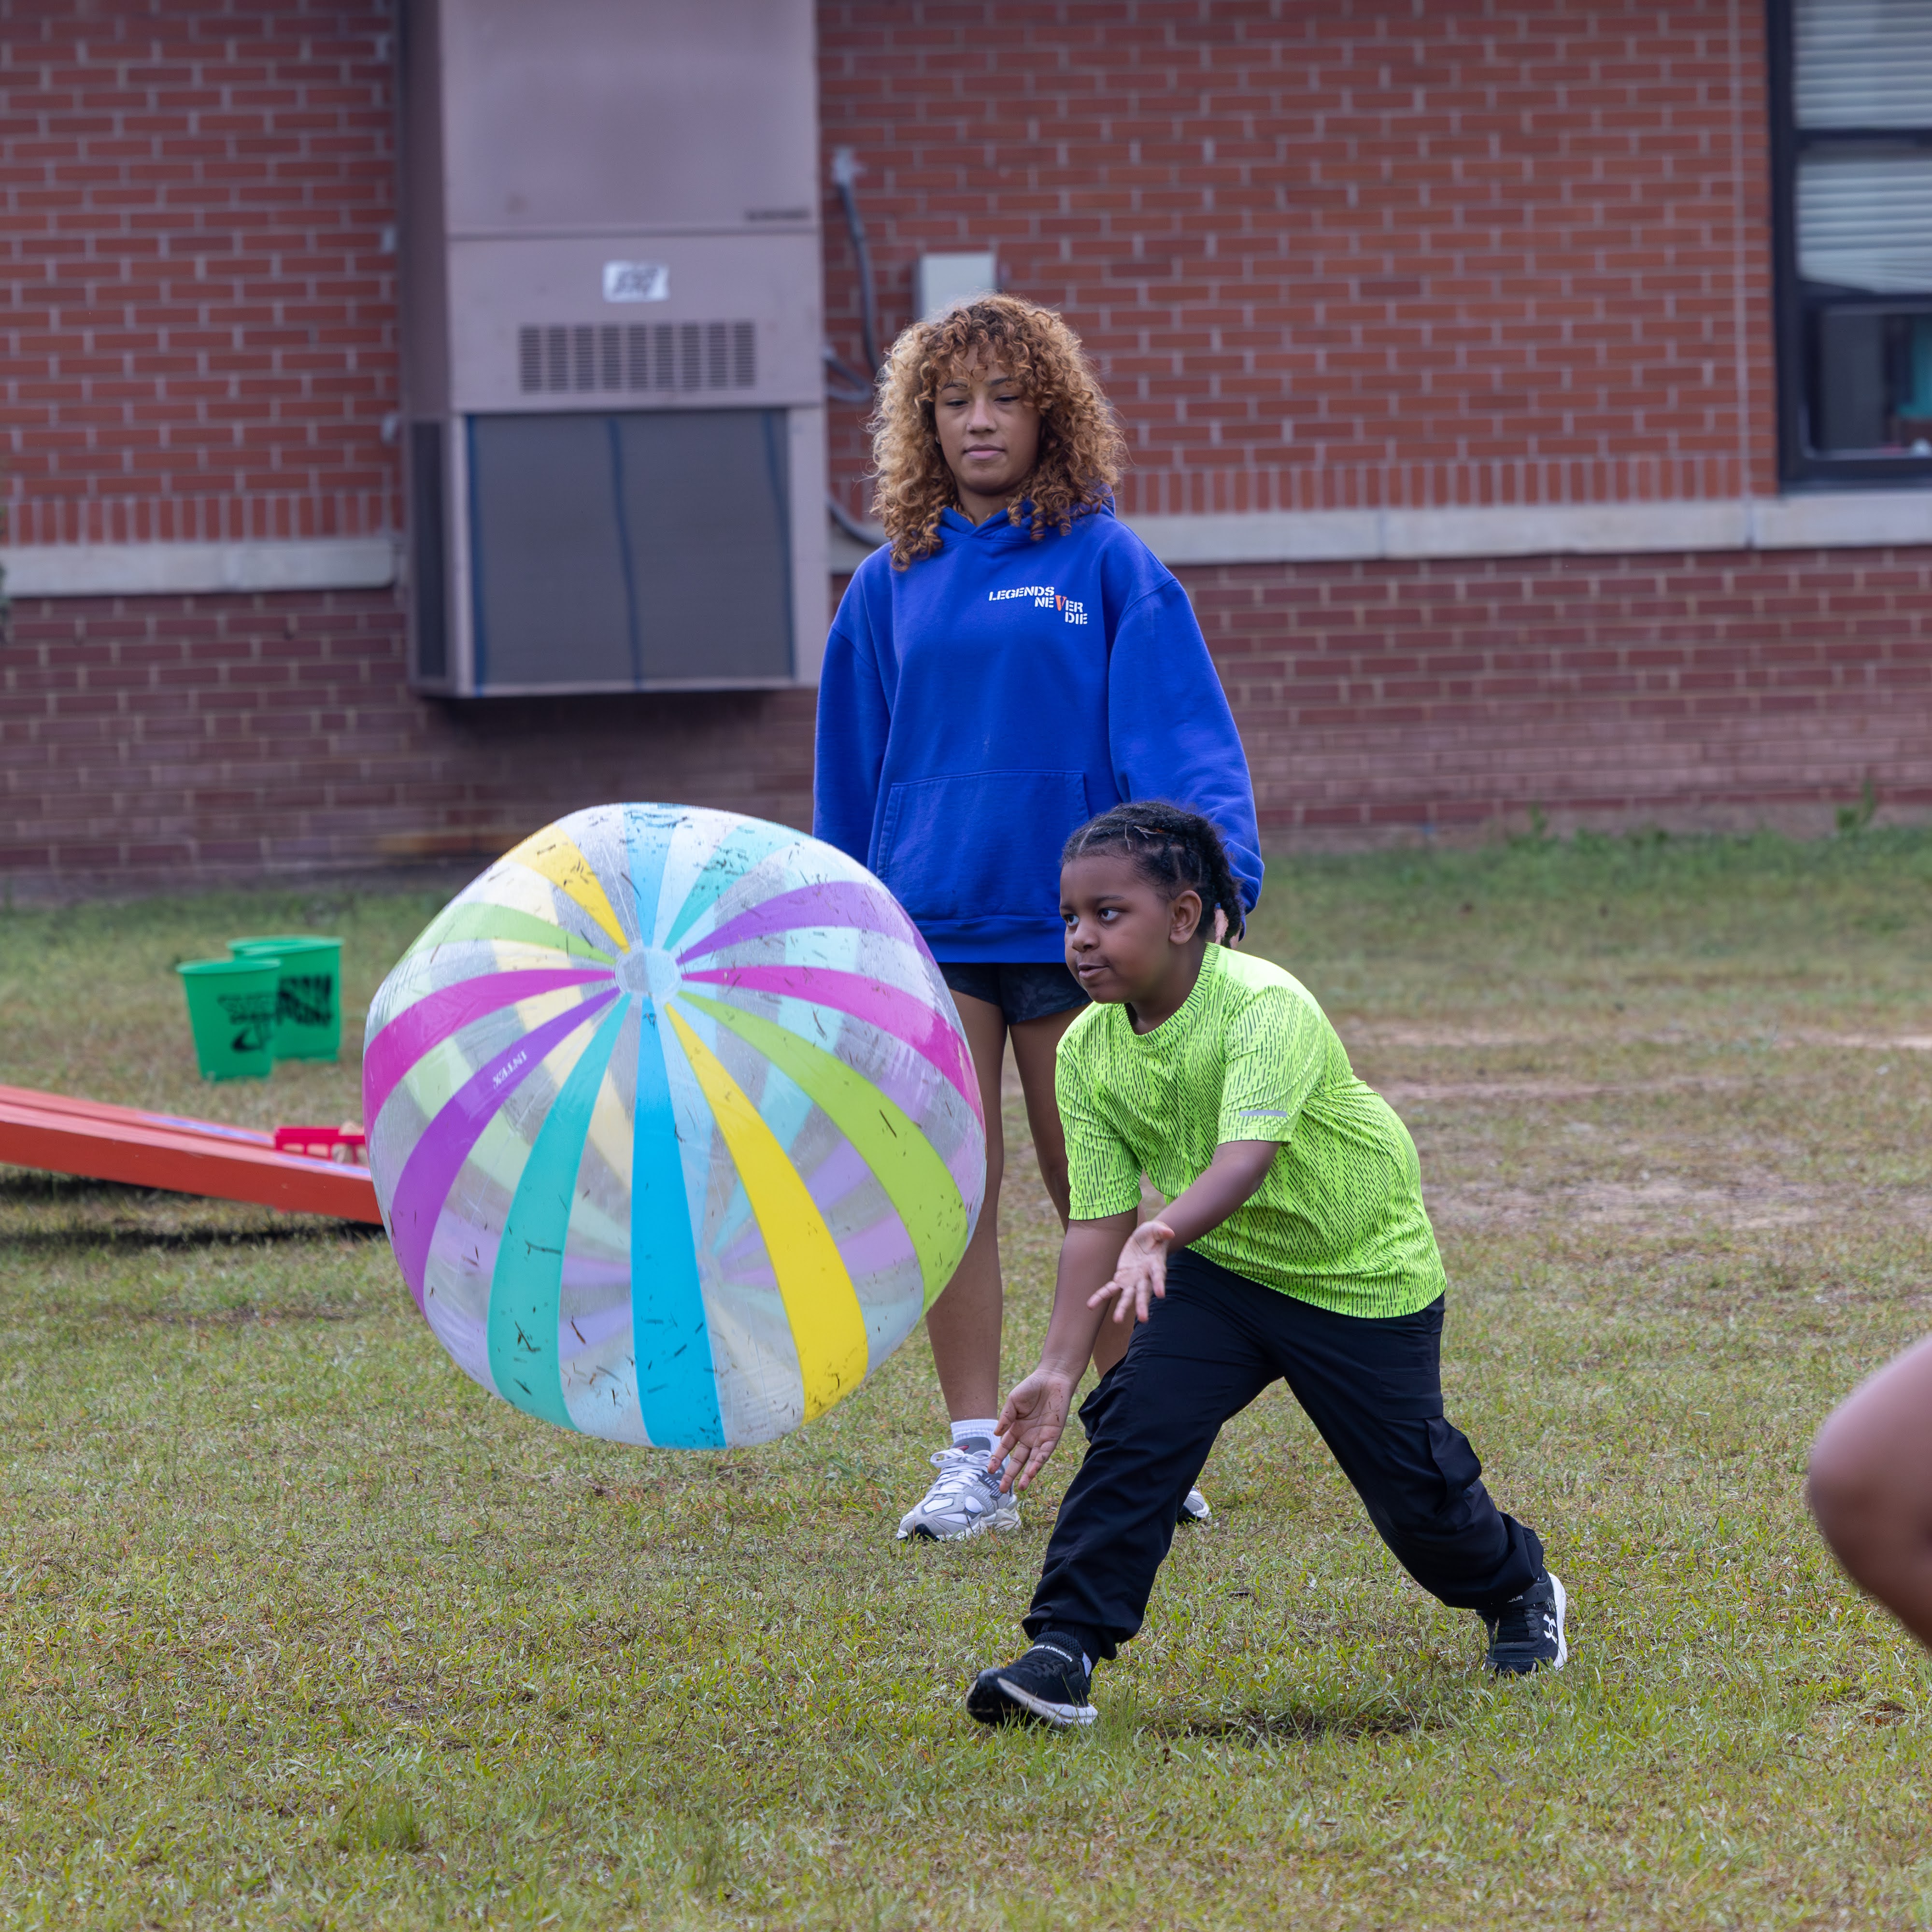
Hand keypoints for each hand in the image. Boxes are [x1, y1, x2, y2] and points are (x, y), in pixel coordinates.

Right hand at [992, 1366, 1076, 1492]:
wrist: (1052, 1378)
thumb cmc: (1031, 1388)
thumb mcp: (1013, 1402)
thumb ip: (1006, 1418)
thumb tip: (995, 1434)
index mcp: (1016, 1428)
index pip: (1005, 1448)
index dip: (997, 1459)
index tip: (990, 1470)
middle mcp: (1027, 1436)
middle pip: (1017, 1460)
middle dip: (1010, 1474)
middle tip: (1002, 1489)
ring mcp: (1040, 1438)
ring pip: (1032, 1461)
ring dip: (1026, 1474)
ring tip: (1020, 1488)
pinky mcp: (1052, 1436)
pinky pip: (1045, 1453)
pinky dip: (1038, 1463)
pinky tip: (1032, 1472)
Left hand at [1088, 1218, 1173, 1325]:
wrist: (1146, 1239)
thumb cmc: (1154, 1234)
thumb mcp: (1157, 1229)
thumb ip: (1162, 1231)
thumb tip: (1170, 1233)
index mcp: (1156, 1265)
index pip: (1158, 1275)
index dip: (1159, 1284)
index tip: (1160, 1294)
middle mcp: (1146, 1277)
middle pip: (1144, 1292)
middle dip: (1142, 1304)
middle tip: (1143, 1319)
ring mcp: (1133, 1280)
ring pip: (1128, 1296)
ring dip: (1123, 1308)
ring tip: (1117, 1320)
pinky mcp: (1121, 1278)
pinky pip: (1110, 1289)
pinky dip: (1101, 1296)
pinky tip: (1090, 1305)